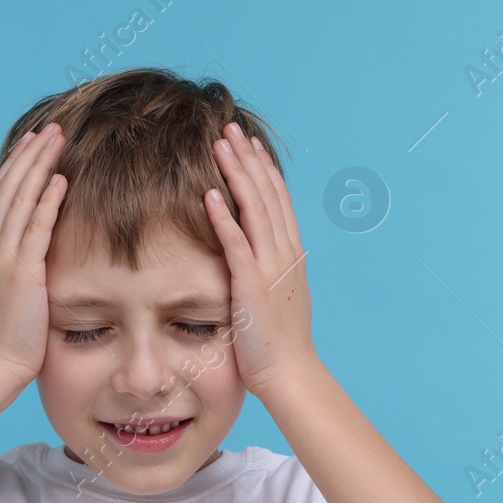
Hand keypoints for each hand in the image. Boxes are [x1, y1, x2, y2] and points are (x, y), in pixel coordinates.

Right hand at [0, 122, 67, 386]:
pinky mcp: (20, 273)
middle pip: (8, 188)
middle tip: (49, 129)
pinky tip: (60, 181)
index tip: (33, 142)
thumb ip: (17, 263)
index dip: (16, 166)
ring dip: (39, 167)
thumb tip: (35, 249)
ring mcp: (2, 258)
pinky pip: (34, 229)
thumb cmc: (9, 335)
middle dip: (30, 156)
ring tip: (57, 141)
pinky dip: (46, 202)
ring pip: (19, 200)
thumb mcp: (9, 290)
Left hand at [203, 122, 318, 397]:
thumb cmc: (279, 343)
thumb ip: (269, 271)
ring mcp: (271, 267)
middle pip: (267, 194)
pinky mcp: (253, 285)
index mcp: (290, 254)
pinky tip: (211, 193)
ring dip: (236, 174)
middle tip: (230, 128)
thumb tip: (258, 258)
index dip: (263, 169)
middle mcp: (284, 253)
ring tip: (220, 144)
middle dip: (248, 158)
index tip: (248, 143)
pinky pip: (236, 243)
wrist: (290, 375)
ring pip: (254, 209)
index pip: (277, 200)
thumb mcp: (278, 296)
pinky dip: (225, 216)